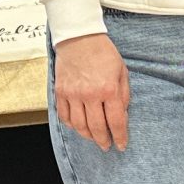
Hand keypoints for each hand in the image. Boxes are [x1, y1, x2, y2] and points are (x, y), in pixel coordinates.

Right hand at [55, 33, 130, 150]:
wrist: (79, 37)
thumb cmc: (103, 53)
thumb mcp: (122, 72)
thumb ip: (123, 95)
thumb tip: (122, 116)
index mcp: (109, 89)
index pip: (116, 122)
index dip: (120, 137)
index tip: (121, 145)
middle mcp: (90, 95)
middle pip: (97, 128)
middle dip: (103, 140)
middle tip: (107, 146)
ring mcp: (73, 94)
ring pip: (79, 126)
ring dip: (87, 136)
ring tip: (94, 138)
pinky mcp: (60, 92)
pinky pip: (64, 116)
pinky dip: (71, 125)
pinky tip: (78, 126)